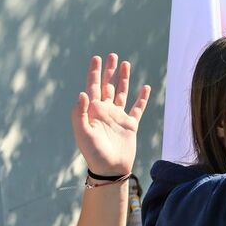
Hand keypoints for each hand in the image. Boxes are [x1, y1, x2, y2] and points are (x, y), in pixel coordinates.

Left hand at [71, 54, 150, 175]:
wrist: (110, 170)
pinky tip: (145, 87)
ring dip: (123, 79)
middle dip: (109, 71)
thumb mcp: (83, 133)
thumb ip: (80, 113)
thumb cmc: (94, 153)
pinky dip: (142, 98)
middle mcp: (105, 111)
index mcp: (92, 111)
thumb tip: (82, 93)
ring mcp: (118, 117)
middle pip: (107, 86)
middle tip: (112, 56)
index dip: (94, 73)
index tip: (97, 59)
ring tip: (126, 64)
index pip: (93, 87)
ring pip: (121, 93)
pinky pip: (137, 108)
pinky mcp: (130, 125)